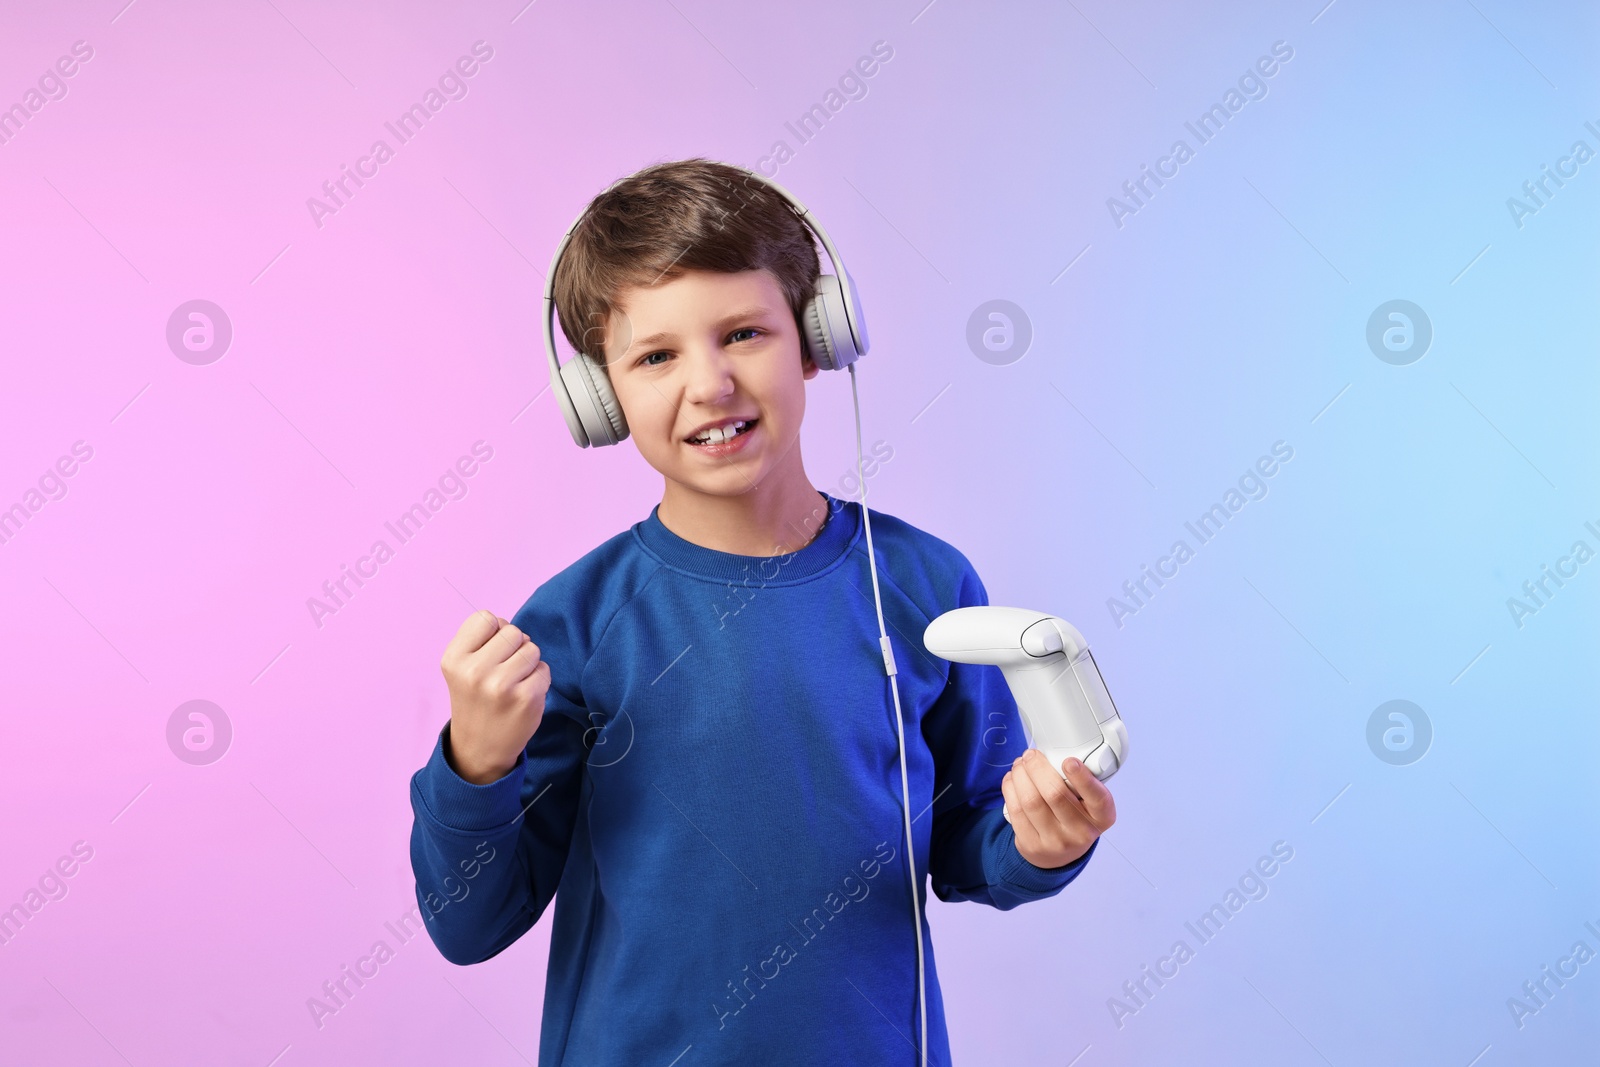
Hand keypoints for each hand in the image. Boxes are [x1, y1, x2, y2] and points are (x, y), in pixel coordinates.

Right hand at [440, 609, 549, 784]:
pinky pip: (544, 669)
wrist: (479, 748)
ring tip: (513, 682)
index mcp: (454, 659)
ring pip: (532, 648)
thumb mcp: (460, 668)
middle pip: (513, 631)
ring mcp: (501, 686)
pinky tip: (523, 695)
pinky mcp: (526, 699)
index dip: (494, 631)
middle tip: (503, 671)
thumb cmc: (474, 699)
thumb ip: (480, 640)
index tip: (490, 651)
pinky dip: (539, 679)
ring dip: (528, 662)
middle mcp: (474, 671)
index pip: (486, 618)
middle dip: (514, 647)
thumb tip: (507, 623)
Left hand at [1000, 749, 1116, 868]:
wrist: (1059, 854)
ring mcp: (1055, 841)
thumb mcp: (1089, 801)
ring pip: (1031, 801)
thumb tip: (1053, 755)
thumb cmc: (1075, 817)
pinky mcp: (1031, 844)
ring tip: (1020, 764)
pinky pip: (1016, 810)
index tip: (1069, 761)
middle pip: (1055, 794)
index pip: (1097, 798)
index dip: (1082, 778)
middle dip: (1037, 767)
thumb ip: (1081, 781)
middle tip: (1031, 754)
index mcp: (1102, 816)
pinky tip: (1012, 779)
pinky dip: (1010, 788)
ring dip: (1020, 775)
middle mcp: (1081, 832)